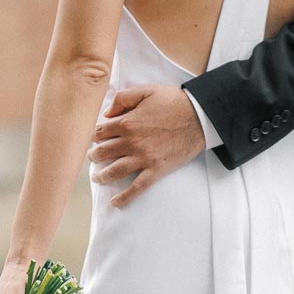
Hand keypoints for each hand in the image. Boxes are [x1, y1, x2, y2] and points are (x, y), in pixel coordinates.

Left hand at [88, 85, 205, 208]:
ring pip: (114, 171)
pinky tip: (115, 202)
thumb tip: (107, 113)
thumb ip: (123, 98)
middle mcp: (131, 142)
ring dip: (102, 176)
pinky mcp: (156, 170)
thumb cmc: (174, 102)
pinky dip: (124, 197)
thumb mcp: (146, 90)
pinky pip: (137, 187)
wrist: (199, 117)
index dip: (95, 136)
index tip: (96, 139)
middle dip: (94, 156)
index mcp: (127, 122)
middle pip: (103, 153)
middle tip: (93, 158)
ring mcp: (143, 158)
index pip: (100, 132)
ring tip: (97, 178)